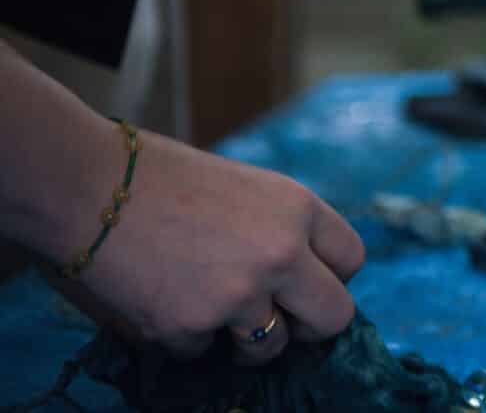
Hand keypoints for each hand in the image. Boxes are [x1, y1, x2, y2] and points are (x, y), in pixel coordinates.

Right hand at [45, 131, 361, 363]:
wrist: (90, 188)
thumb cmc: (163, 179)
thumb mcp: (248, 188)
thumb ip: (282, 228)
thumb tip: (305, 273)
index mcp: (299, 208)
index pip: (352, 260)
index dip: (331, 276)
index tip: (308, 283)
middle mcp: (281, 253)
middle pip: (335, 317)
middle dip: (310, 325)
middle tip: (282, 320)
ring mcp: (238, 295)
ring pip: (271, 347)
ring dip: (246, 340)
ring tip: (213, 308)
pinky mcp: (190, 327)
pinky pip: (203, 351)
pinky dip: (185, 336)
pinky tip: (162, 298)